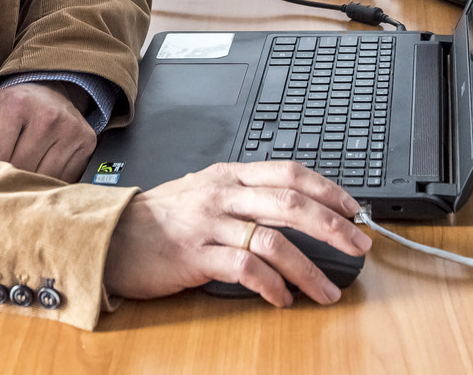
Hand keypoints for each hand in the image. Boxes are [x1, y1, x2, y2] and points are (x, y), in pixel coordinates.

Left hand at [0, 81, 95, 181]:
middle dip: (5, 182)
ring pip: (43, 178)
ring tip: (20, 181)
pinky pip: (64, 179)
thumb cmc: (9, 111)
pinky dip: (50, 184)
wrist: (48, 89)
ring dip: (29, 186)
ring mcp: (69, 128)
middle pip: (20, 170)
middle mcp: (45, 114)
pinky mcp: (86, 141)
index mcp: (13, 104)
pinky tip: (41, 174)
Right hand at [102, 161, 370, 306]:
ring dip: (309, 269)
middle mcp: (224, 194)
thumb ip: (246, 195)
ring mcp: (210, 224)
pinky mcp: (196, 256)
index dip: (328, 190)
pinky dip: (271, 286)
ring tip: (328, 291)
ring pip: (274, 240)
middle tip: (360, 246)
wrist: (112, 235)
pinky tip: (283, 299)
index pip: (291, 173)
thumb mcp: (206, 191)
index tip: (355, 210)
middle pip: (292, 203)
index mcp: (231, 175)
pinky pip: (245, 269)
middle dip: (334, 226)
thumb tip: (297, 210)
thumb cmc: (163, 218)